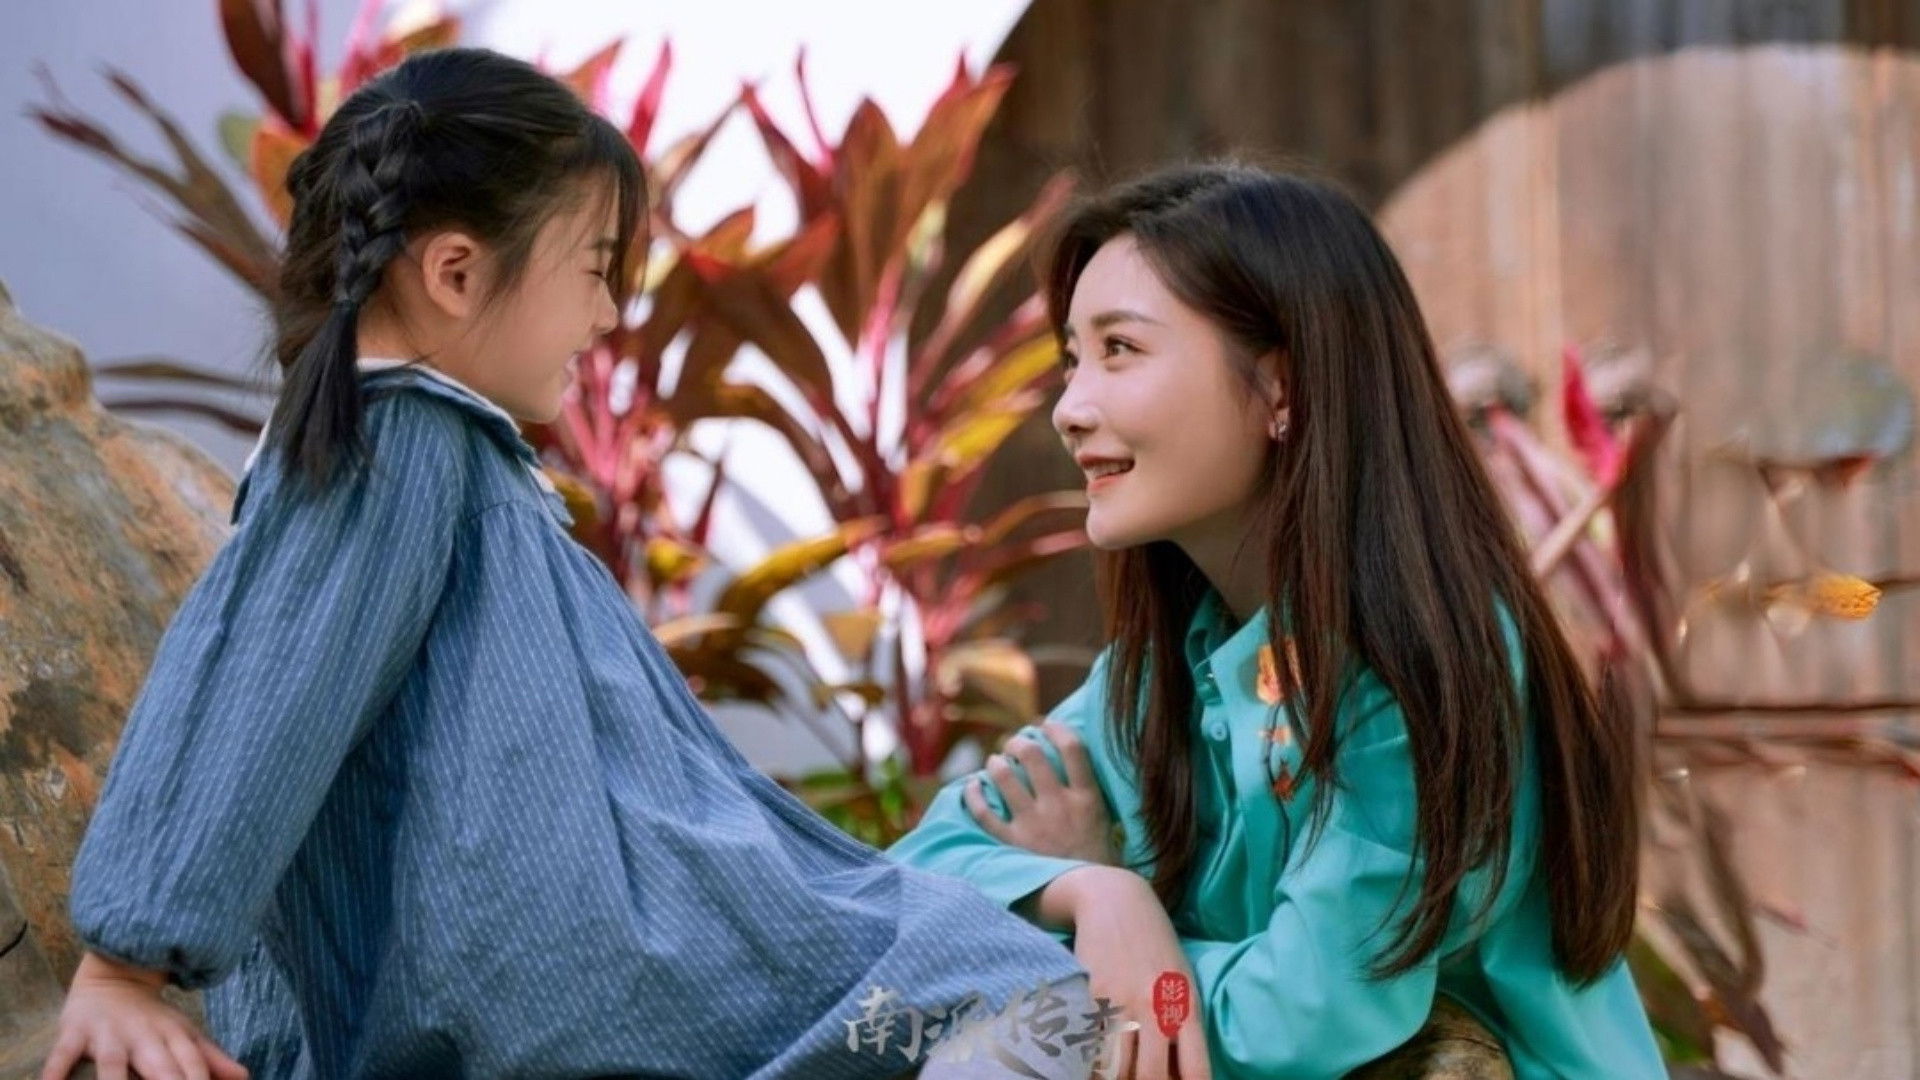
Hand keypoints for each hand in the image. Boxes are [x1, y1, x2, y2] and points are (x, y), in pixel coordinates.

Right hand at [39, 952, 247, 1079]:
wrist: (114, 977)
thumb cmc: (152, 1019)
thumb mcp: (184, 1034)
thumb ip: (210, 1058)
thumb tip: (244, 1077)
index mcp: (173, 1037)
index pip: (192, 1066)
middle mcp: (143, 1037)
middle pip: (159, 1068)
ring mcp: (108, 1034)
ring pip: (112, 1064)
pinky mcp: (74, 1033)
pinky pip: (62, 1055)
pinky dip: (56, 1071)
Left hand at [964, 720, 1119, 865]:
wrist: (1093, 898)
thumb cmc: (1102, 864)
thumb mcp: (1106, 823)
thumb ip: (1089, 798)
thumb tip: (1075, 771)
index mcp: (1087, 798)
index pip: (1072, 748)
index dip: (1056, 729)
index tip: (1047, 725)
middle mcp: (1059, 805)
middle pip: (1031, 755)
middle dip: (1017, 742)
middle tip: (1014, 745)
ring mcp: (1034, 824)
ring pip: (1004, 777)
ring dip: (996, 763)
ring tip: (995, 762)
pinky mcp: (1014, 843)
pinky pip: (984, 813)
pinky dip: (974, 795)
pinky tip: (972, 786)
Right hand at [1047, 867, 1210, 1079]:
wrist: (1117, 901)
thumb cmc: (1156, 947)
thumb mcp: (1182, 981)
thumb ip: (1183, 1025)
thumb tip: (1179, 1073)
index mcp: (1186, 1006)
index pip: (1195, 1070)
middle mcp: (1156, 1006)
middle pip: (1150, 1077)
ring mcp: (1121, 1001)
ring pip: (1114, 1068)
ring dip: (1112, 1077)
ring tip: (1114, 1072)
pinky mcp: (1090, 994)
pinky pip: (1088, 1044)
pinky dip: (1088, 1059)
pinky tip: (1091, 1057)